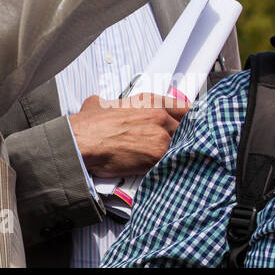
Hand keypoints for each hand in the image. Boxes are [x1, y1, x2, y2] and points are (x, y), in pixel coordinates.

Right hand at [68, 94, 189, 177]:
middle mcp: (159, 116)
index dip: (189, 118)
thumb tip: (104, 105)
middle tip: (180, 148)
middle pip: (188, 129)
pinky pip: (173, 163)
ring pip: (182, 148)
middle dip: (184, 139)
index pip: (183, 108)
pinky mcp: (157, 158)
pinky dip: (172, 168)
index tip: (192, 125)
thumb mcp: (99, 103)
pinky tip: (169, 173)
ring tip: (176, 163)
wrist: (82, 142)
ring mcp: (161, 137)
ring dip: (179, 155)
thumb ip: (112, 104)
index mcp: (149, 101)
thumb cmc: (89, 124)